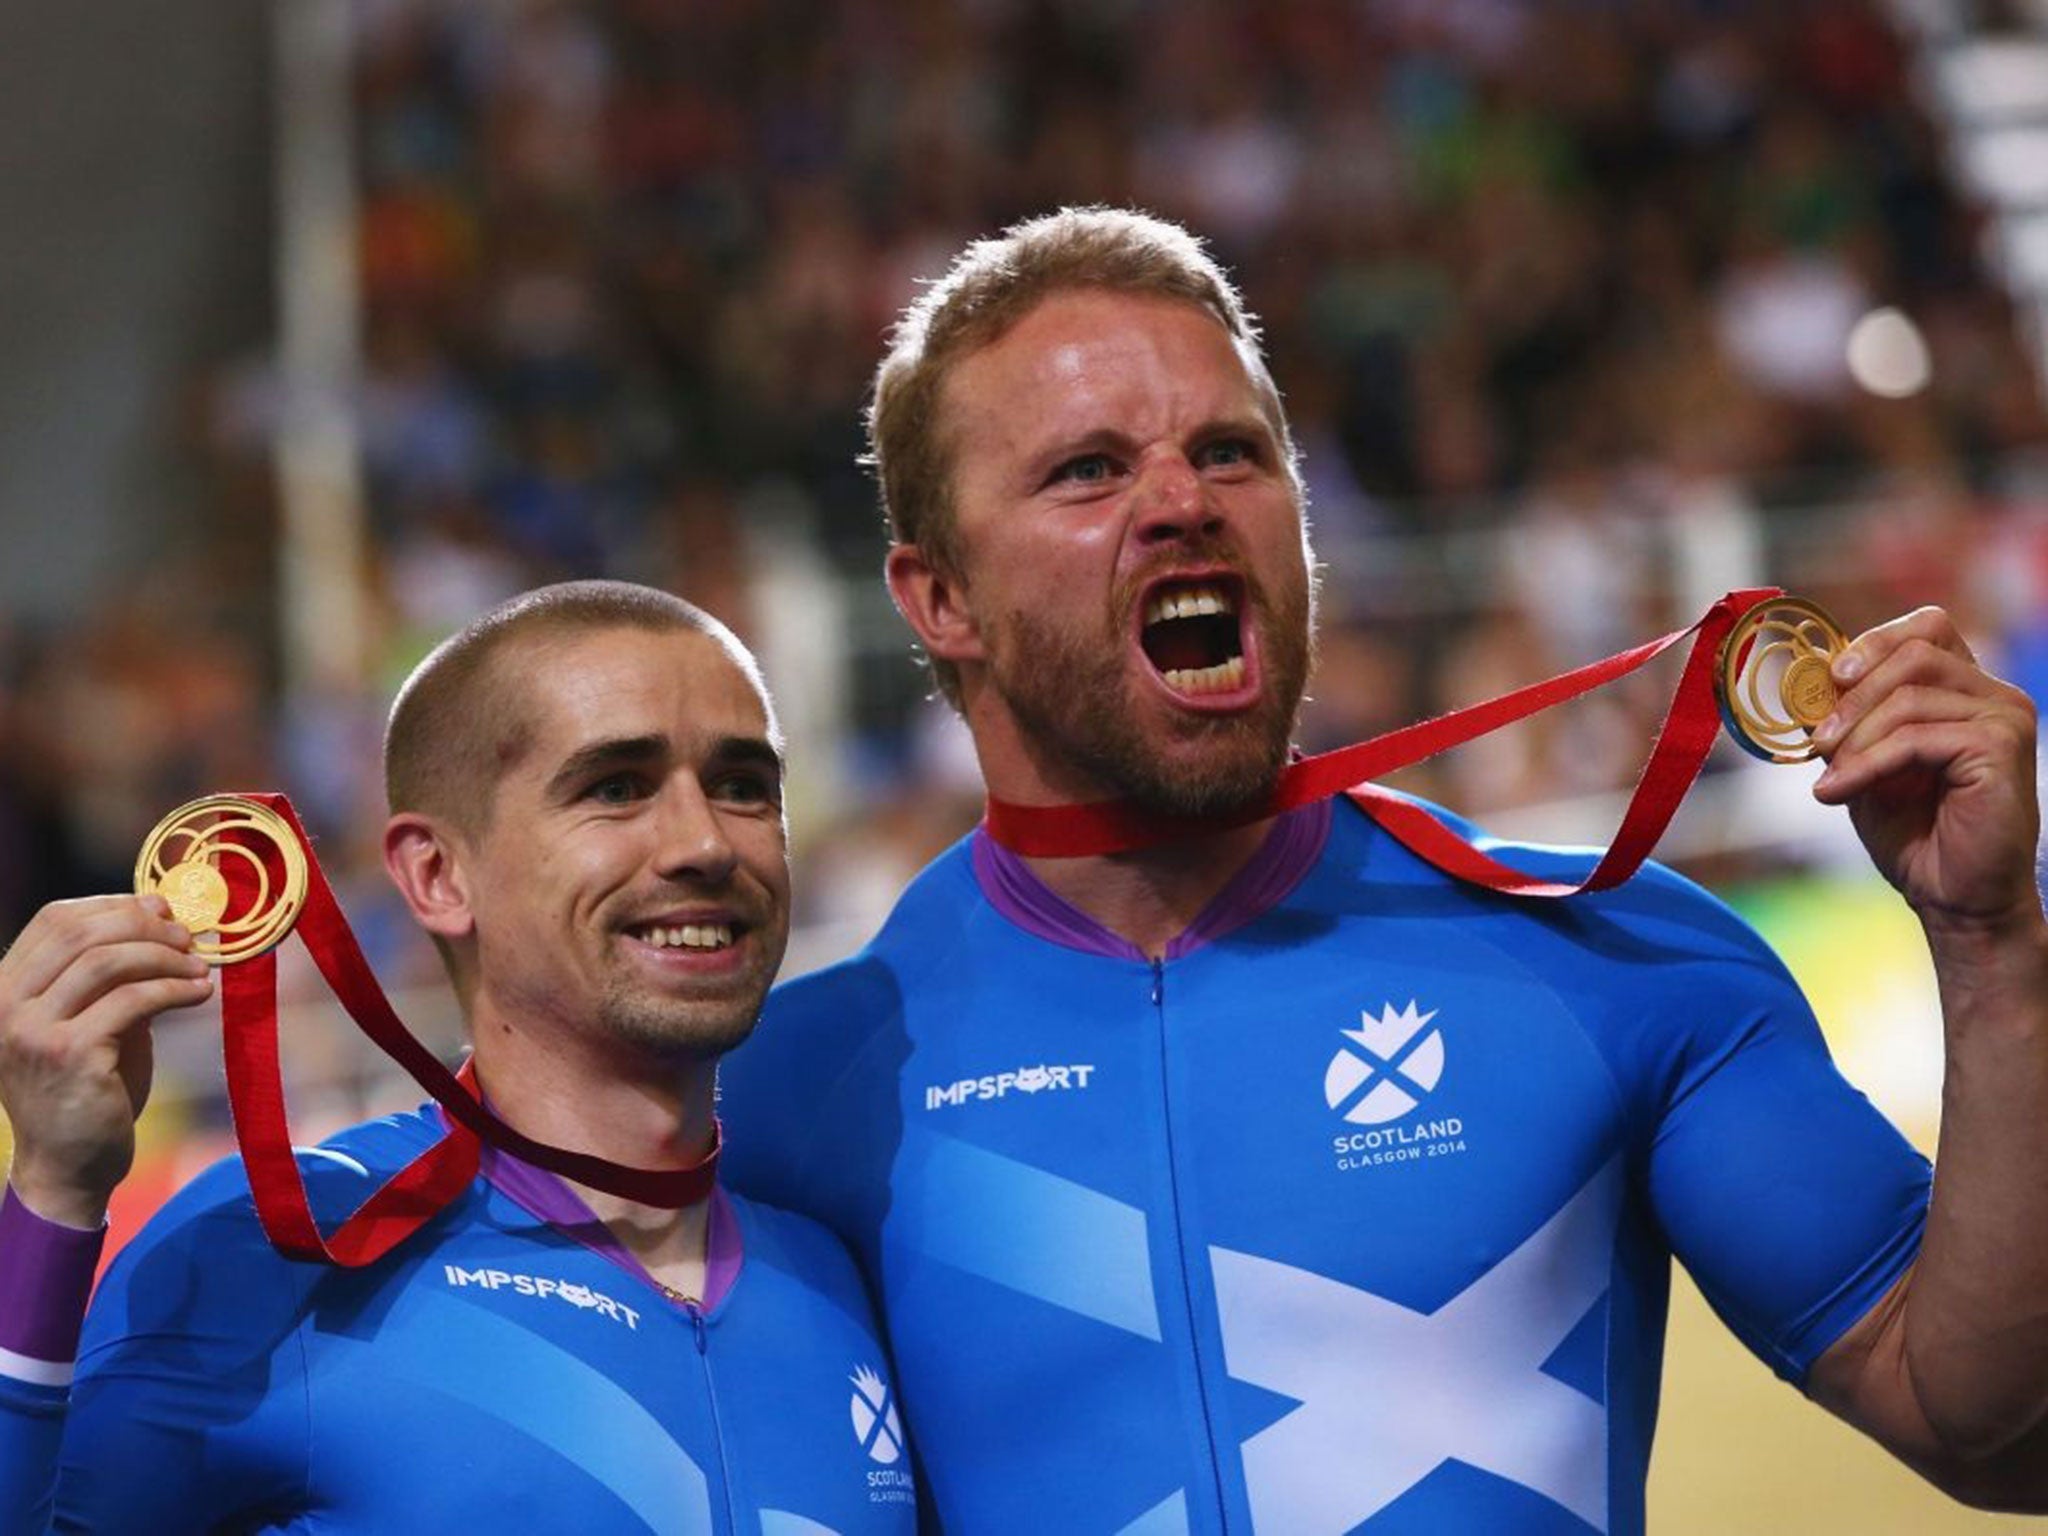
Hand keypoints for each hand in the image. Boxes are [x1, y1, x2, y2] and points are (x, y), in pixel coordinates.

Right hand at [0, 895, 214, 1226]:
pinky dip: (174, 988)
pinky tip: (201, 993)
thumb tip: (161, 913)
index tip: (163, 909)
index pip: (55, 920)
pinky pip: (131, 1000)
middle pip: (81, 932)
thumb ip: (114, 974)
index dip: (114, 905)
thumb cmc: (90, 1090)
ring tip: (201, 967)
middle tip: (189, 936)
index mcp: (4, 989)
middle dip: (145, 926)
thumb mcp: (95, 1019)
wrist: (71, 1166)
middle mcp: (6, 1005)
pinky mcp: (69, 1054)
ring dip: (165, 956)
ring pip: (107, 961)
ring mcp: (32, 1030)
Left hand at [1812, 607, 2042, 940]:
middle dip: (1852, 696)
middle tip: (1818, 743)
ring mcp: (2005, 718)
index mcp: (1966, 689)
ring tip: (1829, 777)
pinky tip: (1838, 792)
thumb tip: (1804, 680)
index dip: (1873, 643)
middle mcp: (1994, 695)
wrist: (1954, 896)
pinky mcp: (2001, 748)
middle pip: (1914, 652)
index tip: (1830, 679)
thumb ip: (1848, 717)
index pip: (1926, 626)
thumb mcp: (1866, 761)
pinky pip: (1916, 738)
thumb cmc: (1914, 832)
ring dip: (1855, 735)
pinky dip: (1867, 763)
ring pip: (1910, 695)